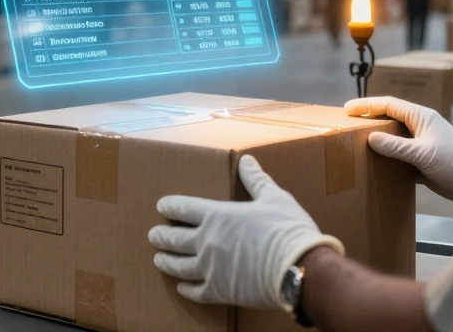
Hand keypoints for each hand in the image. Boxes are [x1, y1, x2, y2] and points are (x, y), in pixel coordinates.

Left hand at [149, 155, 344, 308]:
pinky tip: (182, 287)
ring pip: (179, 266)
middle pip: (174, 238)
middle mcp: (207, 241)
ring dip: (167, 261)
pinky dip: (186, 289)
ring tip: (159, 259)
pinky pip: (195, 291)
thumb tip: (247, 160)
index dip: (170, 205)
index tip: (161, 206)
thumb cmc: (287, 229)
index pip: (184, 207)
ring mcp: (210, 268)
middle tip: (153, 235)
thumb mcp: (274, 198)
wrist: (299, 268)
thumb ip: (256, 180)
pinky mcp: (220, 291)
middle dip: (161, 235)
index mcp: (218, 215)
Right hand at [345, 96, 452, 210]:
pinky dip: (386, 153)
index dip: (367, 105)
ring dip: (377, 136)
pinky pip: (398, 152)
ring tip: (356, 140)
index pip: (389, 105)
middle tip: (348, 122)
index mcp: (421, 117)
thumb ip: (395, 146)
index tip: (347, 108)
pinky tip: (373, 160)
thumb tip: (371, 138)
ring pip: (393, 135)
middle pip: (389, 117)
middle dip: (369, 117)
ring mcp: (421, 142)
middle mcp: (419, 126)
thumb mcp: (422, 154)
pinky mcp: (422, 158)